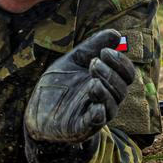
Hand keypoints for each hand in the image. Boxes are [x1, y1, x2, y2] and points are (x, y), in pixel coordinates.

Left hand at [24, 29, 135, 143]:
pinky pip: (97, 123)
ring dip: (105, 89)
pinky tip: (96, 105)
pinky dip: (99, 114)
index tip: (105, 51)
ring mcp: (94, 113)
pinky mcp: (81, 127)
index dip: (121, 62)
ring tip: (92, 80)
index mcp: (106, 82)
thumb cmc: (58, 83)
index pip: (126, 74)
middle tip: (94, 62)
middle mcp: (104, 99)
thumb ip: (92, 46)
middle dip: (111, 73)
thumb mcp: (73, 60)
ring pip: (112, 105)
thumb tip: (117, 35)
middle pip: (122, 89)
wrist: (37, 110)